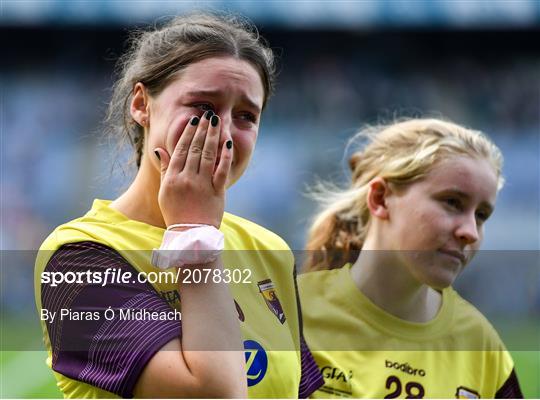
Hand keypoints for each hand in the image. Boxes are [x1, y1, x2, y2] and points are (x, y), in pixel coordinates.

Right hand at [154, 111, 232, 227]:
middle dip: (202, 130)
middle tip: (208, 115)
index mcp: (173, 178)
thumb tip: (159, 150)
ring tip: (217, 123)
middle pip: (196, 149)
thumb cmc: (176, 212)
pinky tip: (227, 143)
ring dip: (213, 137)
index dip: (188, 133)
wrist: (190, 234)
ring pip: (208, 156)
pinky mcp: (216, 192)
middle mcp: (187, 179)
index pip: (181, 149)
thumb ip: (165, 169)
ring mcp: (202, 185)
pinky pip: (221, 171)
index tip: (194, 120)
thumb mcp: (165, 192)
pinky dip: (225, 156)